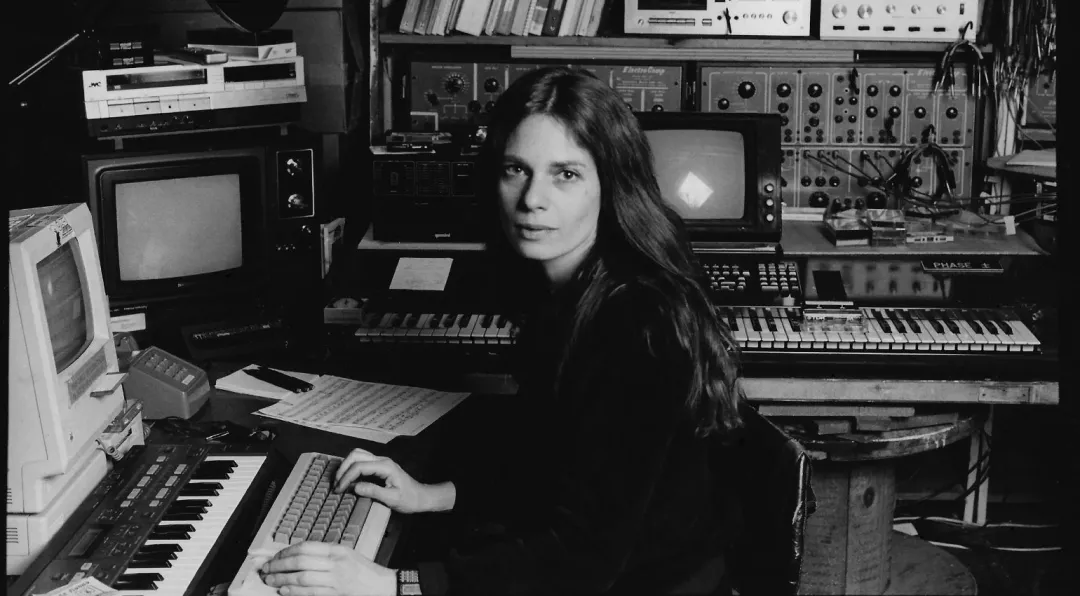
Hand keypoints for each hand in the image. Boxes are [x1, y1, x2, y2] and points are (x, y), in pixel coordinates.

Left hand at [260, 541, 394, 595]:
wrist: (383, 586)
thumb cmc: (365, 572)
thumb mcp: (346, 555)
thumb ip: (325, 555)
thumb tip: (298, 557)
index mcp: (337, 550)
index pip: (306, 547)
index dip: (286, 552)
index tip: (275, 556)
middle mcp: (335, 563)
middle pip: (300, 561)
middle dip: (279, 565)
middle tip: (267, 568)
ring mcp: (335, 579)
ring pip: (302, 577)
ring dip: (282, 579)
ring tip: (271, 580)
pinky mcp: (336, 594)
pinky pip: (310, 592)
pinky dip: (294, 591)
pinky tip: (284, 591)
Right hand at [333, 448, 433, 513]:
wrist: (421, 497)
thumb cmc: (409, 499)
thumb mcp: (392, 499)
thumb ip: (373, 492)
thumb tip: (354, 487)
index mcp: (385, 466)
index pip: (359, 466)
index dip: (346, 477)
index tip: (338, 490)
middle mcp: (382, 460)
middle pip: (356, 455)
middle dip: (343, 468)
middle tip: (336, 485)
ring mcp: (380, 462)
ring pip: (357, 455)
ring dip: (346, 466)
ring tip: (339, 482)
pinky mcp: (379, 466)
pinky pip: (361, 461)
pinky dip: (351, 468)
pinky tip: (348, 480)